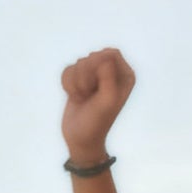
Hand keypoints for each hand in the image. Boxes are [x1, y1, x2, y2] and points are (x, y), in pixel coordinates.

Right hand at [61, 47, 135, 163]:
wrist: (80, 139)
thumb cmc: (97, 122)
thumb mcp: (107, 100)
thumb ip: (109, 77)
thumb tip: (102, 59)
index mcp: (125, 76)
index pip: (111, 53)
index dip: (98, 65)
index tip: (95, 84)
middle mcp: (112, 73)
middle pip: (94, 56)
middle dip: (85, 74)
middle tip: (88, 94)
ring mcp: (94, 76)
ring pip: (79, 62)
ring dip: (75, 82)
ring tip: (82, 98)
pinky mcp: (79, 81)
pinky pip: (68, 70)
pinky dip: (67, 83)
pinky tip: (74, 97)